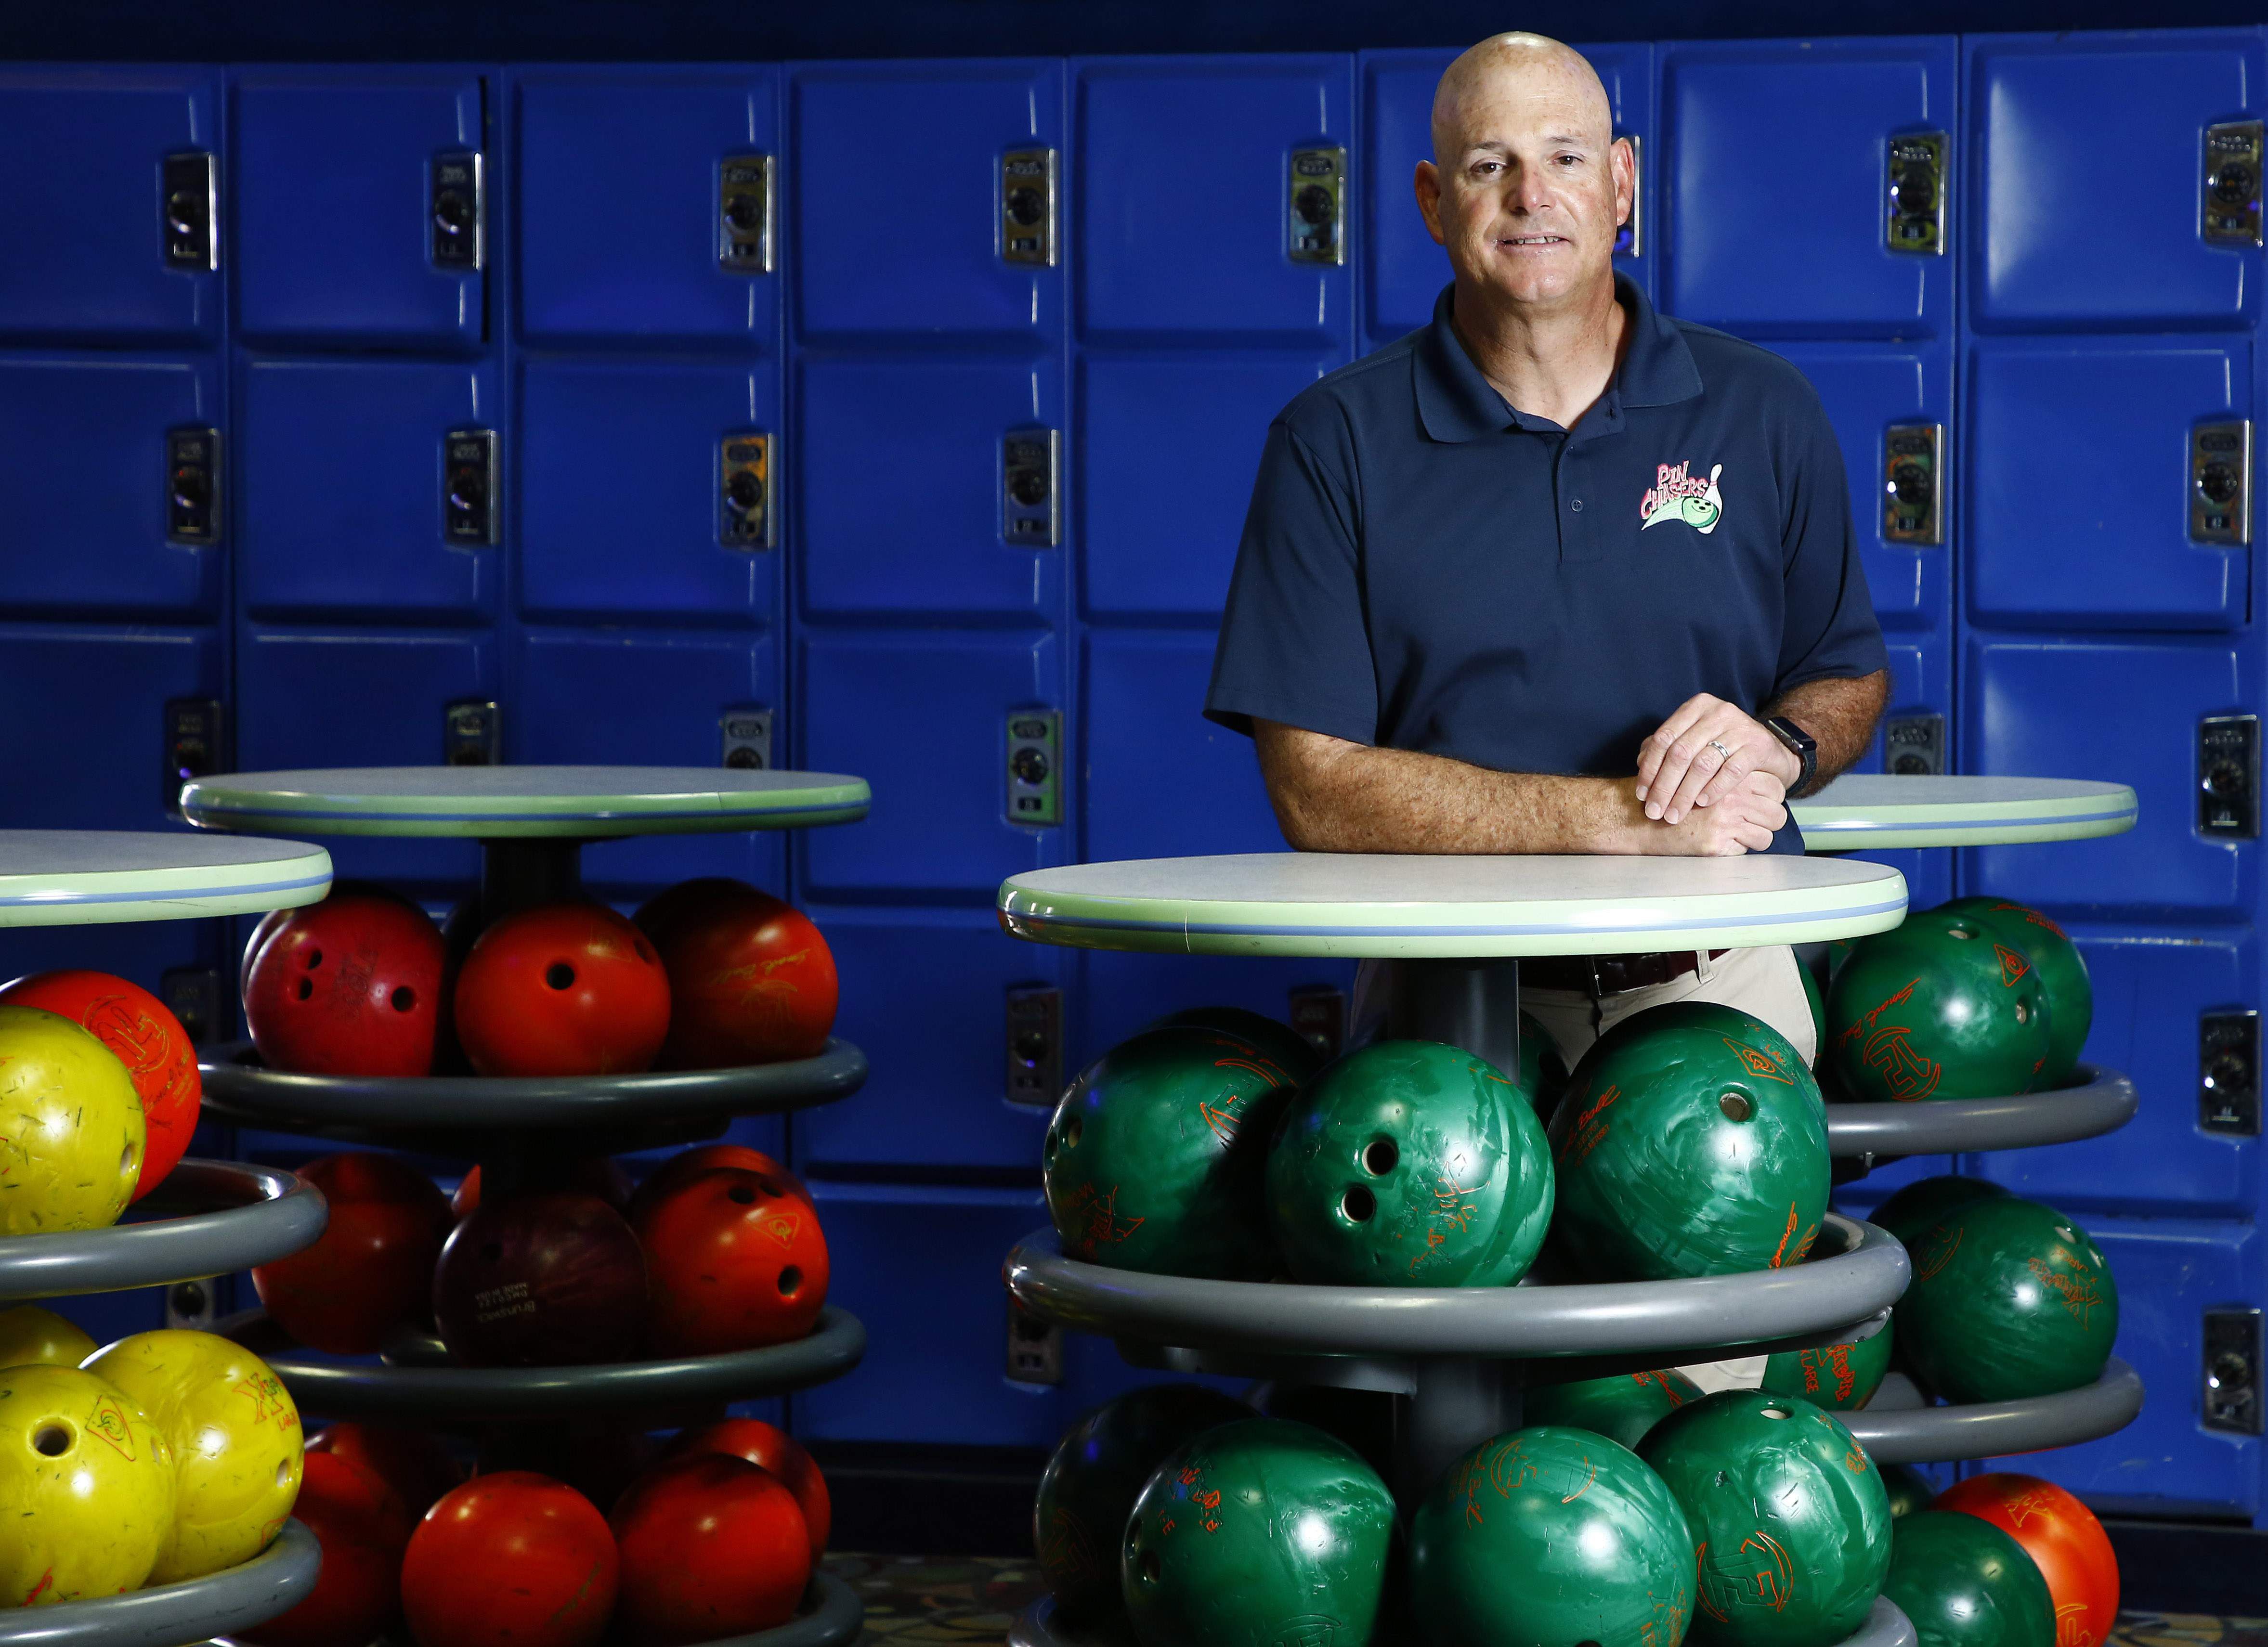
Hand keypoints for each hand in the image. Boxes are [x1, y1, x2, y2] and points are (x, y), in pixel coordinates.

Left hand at [1635, 694, 1801, 823]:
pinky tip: (1702, 803)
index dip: (1649, 768)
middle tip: (1655, 811)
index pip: (1664, 738)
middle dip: (1664, 786)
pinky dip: (1714, 788)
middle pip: (1680, 752)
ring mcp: (1740, 727)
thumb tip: (1639, 761)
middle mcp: (1717, 712)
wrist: (1770, 750)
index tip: (1641, 794)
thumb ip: (1668, 747)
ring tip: (1674, 814)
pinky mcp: (1758, 745)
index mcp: (1696, 707)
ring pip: (1703, 763)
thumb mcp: (1695, 741)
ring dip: (1685, 793)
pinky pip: (1731, 770)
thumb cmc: (1725, 748)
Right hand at [1648, 766, 1788, 856]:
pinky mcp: (1717, 843)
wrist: (1637, 819)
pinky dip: (1747, 845)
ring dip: (1762, 830)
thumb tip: (1748, 772)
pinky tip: (1729, 842)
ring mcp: (1726, 820)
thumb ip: (1717, 767)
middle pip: (1777, 805)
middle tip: (1756, 818)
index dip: (1769, 794)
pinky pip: (1755, 844)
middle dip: (1770, 814)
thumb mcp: (1689, 769)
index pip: (1772, 783)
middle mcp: (1730, 794)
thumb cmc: (1663, 795)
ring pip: (1772, 825)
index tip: (1758, 801)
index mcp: (1724, 772)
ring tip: (1745, 832)